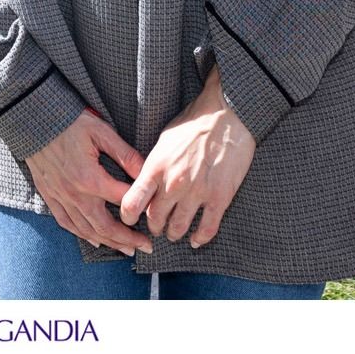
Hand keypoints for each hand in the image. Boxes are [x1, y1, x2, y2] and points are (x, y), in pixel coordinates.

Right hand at [23, 111, 151, 256]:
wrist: (34, 121)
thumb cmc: (70, 123)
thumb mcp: (102, 132)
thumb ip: (125, 155)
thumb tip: (147, 172)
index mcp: (91, 179)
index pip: (123, 201)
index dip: (141, 208)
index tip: (155, 213)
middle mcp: (75, 194)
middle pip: (106, 226)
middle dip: (128, 239)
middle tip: (146, 246)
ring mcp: (61, 198)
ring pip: (87, 230)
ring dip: (109, 242)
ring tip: (127, 249)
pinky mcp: (50, 196)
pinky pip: (66, 223)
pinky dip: (82, 235)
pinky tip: (94, 240)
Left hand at [119, 70, 254, 249]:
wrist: (227, 115)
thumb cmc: (194, 123)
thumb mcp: (163, 140)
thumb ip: (154, 165)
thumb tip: (146, 182)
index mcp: (156, 167)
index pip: (132, 202)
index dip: (127, 216)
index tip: (129, 219)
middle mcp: (173, 183)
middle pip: (155, 219)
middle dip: (154, 226)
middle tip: (157, 226)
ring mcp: (197, 192)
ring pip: (179, 228)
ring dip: (175, 233)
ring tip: (175, 232)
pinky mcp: (219, 197)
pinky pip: (207, 228)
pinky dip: (200, 238)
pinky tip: (196, 240)